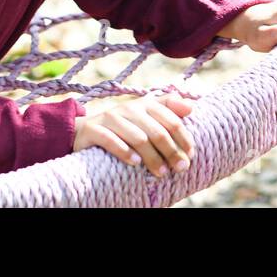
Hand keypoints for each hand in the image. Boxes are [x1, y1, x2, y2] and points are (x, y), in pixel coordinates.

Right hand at [73, 92, 196, 178]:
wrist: (85, 131)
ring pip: (137, 137)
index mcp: (145, 104)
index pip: (170, 119)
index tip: (191, 155)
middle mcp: (129, 108)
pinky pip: (111, 140)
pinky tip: (135, 163)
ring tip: (161, 172)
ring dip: (152, 157)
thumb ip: (168, 110)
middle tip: (181, 168)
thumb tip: (191, 107)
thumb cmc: (123, 128)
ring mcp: (110, 118)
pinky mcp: (93, 129)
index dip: (183, 137)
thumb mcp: (145, 117)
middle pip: (156, 131)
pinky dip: (125, 152)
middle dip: (171, 151)